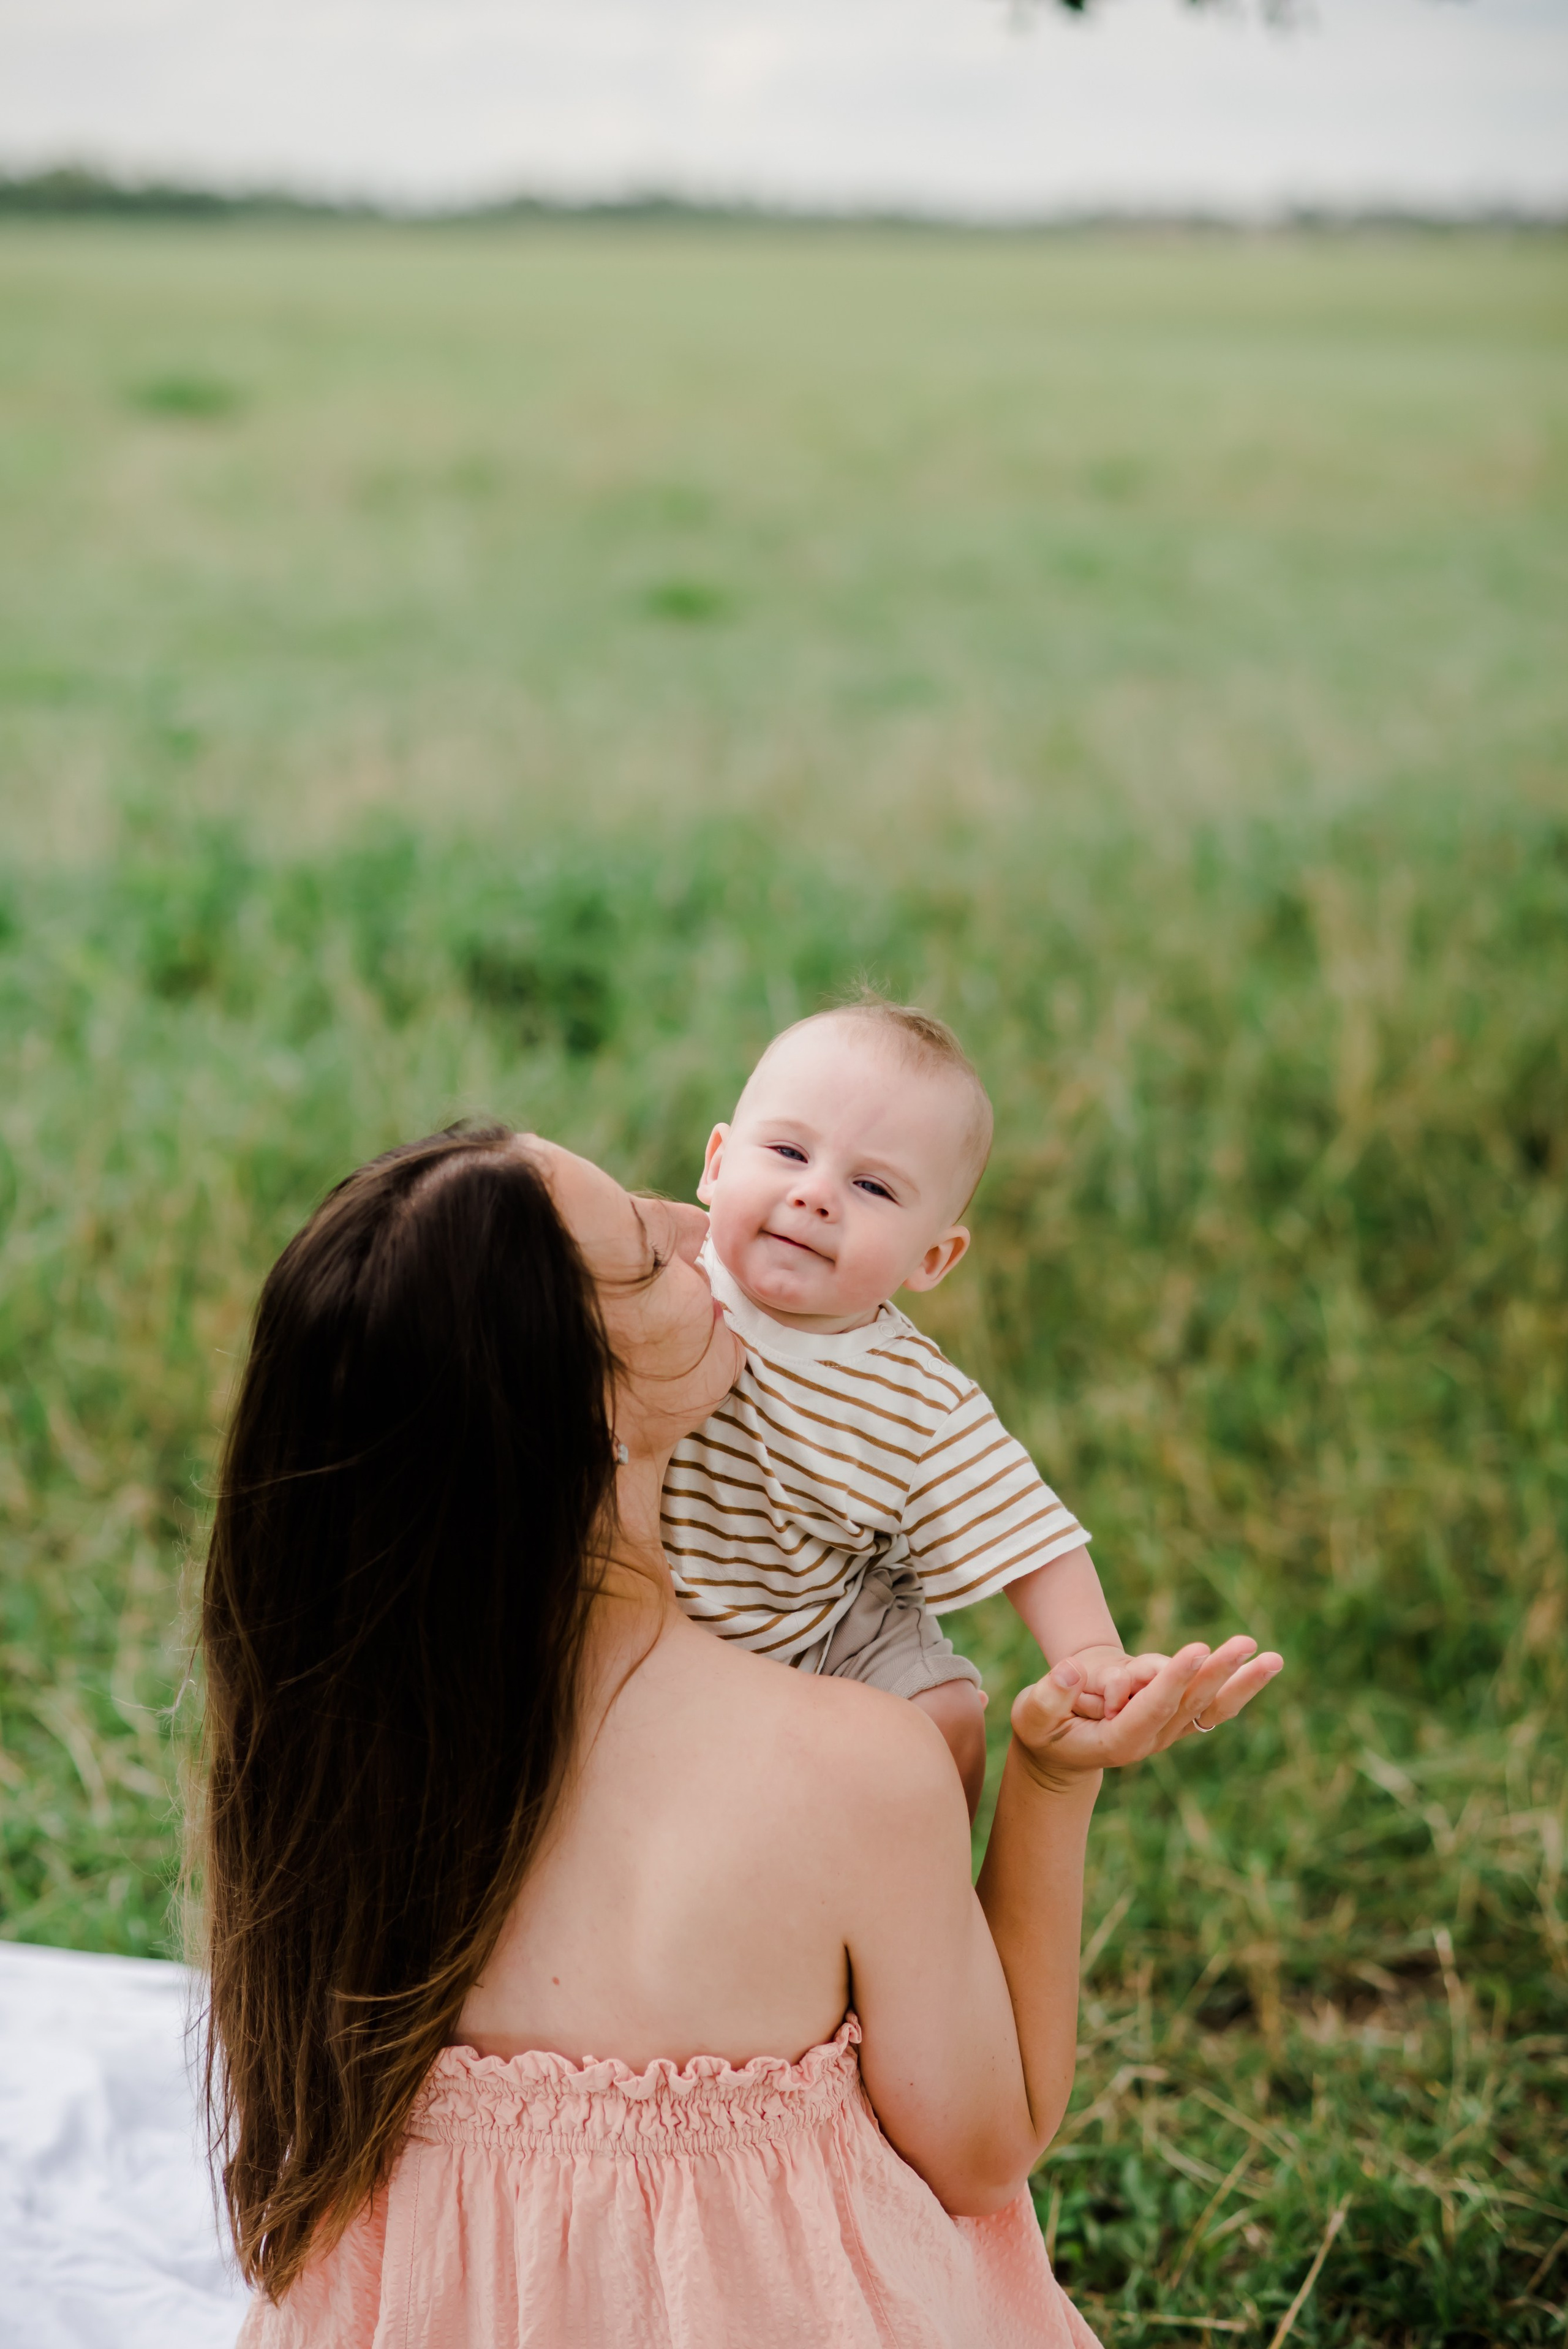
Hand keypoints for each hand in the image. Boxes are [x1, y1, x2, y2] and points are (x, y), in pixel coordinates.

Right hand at [1010, 1637, 1282, 1790]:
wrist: (1061, 1751)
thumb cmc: (1042, 1730)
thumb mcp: (1031, 1715)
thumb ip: (1048, 1697)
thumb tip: (1072, 1671)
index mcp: (1118, 1740)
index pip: (1152, 1708)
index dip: (1174, 1679)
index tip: (1197, 1649)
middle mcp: (1151, 1740)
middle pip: (1190, 1706)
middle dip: (1218, 1673)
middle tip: (1247, 1645)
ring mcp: (1168, 1733)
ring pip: (1209, 1708)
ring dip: (1240, 1682)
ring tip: (1271, 1657)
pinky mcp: (1175, 1721)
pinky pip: (1213, 1707)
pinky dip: (1238, 1689)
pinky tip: (1262, 1667)